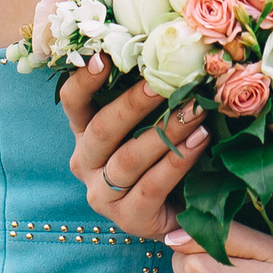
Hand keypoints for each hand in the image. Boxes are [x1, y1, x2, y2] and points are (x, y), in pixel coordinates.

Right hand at [63, 58, 206, 240]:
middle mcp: (85, 163)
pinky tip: (199, 140)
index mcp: (84, 133)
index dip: (84, 79)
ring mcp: (103, 195)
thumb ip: (148, 95)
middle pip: (102, 128)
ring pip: (129, 157)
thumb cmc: (159, 155)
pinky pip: (151, 186)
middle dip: (134, 102)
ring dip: (166, 130)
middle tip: (163, 81)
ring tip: (195, 109)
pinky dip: (177, 161)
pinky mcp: (128, 218)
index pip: (73, 102)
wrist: (176, 213)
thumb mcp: (147, 123)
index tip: (104, 55)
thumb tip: (166, 54)